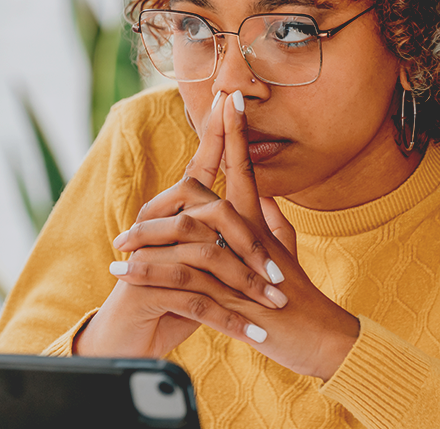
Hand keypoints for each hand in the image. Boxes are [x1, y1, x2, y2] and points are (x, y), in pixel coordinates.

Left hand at [75, 90, 358, 381]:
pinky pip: (183, 279)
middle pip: (205, 195)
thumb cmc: (300, 296)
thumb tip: (262, 194)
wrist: (321, 340)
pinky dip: (151, 275)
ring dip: (147, 242)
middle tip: (129, 226)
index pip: (243, 168)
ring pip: (186, 236)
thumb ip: (273, 221)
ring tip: (118, 251)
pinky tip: (126, 278)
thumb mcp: (287, 252)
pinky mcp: (231, 295)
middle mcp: (249, 234)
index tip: (228, 99)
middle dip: (161, 205)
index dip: (236, 133)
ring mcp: (240, 263)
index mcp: (259, 222)